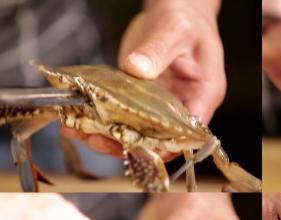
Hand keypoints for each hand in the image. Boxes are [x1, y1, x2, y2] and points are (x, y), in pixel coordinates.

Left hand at [62, 0, 223, 158]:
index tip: (136, 144)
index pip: (187, 131)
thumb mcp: (175, 31)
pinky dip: (101, 120)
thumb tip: (137, 69)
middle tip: (98, 139)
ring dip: (109, 136)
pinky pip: (123, 115)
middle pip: (159, 139)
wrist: (176, 8)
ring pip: (138, 132)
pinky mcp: (140, 98)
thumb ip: (157, 51)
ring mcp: (161, 104)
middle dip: (128, 144)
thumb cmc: (187, 19)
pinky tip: (77, 119)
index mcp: (203, 94)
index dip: (163, 144)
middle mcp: (183, 105)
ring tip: (81, 131)